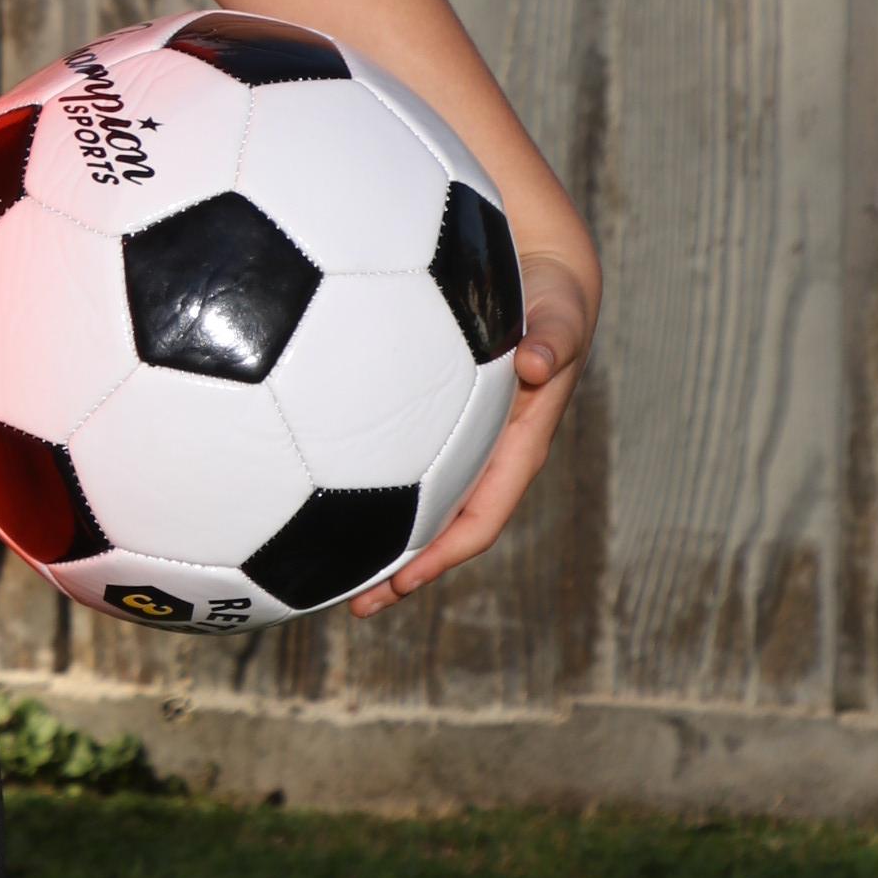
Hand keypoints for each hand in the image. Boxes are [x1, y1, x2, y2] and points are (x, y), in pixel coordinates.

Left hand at [348, 244, 598, 610]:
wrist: (544, 271)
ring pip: (417, 506)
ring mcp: (459, 440)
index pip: (481, 519)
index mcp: (516, 447)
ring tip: (327, 571)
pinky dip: (365, 486)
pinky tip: (316, 483)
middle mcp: (485, 454)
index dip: (443, 556)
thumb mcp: (560, 315)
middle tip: (354, 606)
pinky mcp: (434, 418)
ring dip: (379, 541)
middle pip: (442, 530)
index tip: (404, 583)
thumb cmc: (553, 296)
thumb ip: (554, 338)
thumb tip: (537, 361)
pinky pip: (402, 464)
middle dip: (403, 572)